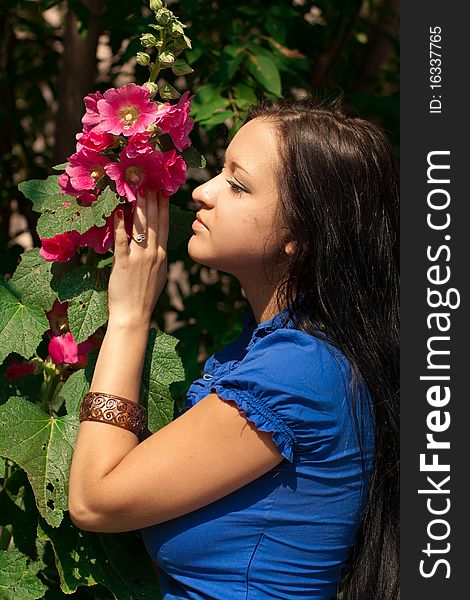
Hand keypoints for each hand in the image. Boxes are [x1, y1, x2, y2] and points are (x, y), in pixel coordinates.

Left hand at [108, 190, 168, 325]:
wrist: (134, 315)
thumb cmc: (144, 298)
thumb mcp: (158, 276)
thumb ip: (157, 259)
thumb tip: (157, 247)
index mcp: (161, 256)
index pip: (163, 226)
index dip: (163, 207)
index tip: (162, 191)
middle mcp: (152, 254)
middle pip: (153, 222)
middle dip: (152, 200)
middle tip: (150, 181)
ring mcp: (139, 258)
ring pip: (140, 228)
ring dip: (139, 206)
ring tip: (138, 189)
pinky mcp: (123, 264)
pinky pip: (122, 241)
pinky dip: (120, 226)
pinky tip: (120, 212)